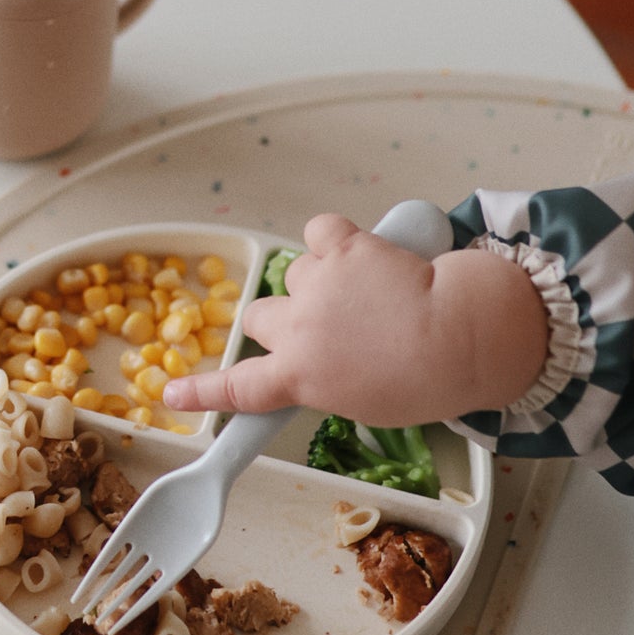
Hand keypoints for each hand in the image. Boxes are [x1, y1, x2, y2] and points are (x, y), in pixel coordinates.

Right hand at [161, 213, 546, 426]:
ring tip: (364, 292)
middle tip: (325, 327)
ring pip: (295, 275)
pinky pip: (321, 231)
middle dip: (284, 321)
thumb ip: (326, 380)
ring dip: (319, 281)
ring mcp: (316, 284)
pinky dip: (335, 238)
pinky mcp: (344, 247)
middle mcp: (296, 328)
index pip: (237, 389)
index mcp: (299, 376)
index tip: (173, 392)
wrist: (460, 337)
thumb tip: (320, 359)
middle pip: (259, 317)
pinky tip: (360, 250)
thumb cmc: (424, 382)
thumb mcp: (363, 403)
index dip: (202, 391)